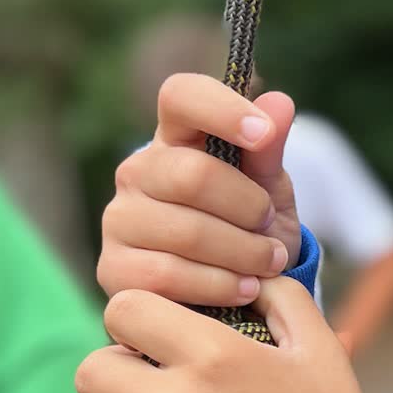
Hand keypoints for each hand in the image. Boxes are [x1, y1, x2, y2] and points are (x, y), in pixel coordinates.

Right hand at [98, 75, 303, 310]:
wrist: (241, 297)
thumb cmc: (251, 231)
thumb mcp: (270, 191)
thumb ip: (269, 151)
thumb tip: (280, 102)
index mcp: (175, 138)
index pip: (180, 96)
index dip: (221, 108)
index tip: (263, 134)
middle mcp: (137, 172)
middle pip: (192, 174)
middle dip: (248, 206)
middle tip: (270, 228)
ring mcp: (119, 220)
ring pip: (187, 231)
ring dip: (243, 252)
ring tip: (269, 264)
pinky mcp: (112, 270)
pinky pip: (168, 276)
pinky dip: (219, 285)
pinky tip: (244, 289)